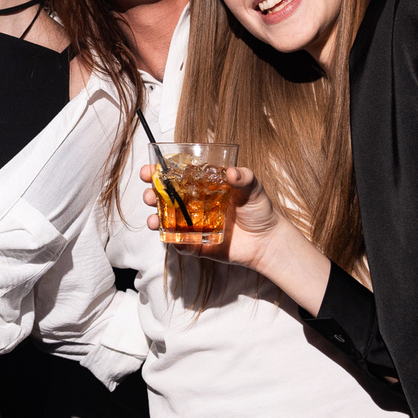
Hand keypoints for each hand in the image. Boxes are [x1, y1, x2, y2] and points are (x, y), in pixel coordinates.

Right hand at [141, 163, 297, 269]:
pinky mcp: (198, 245)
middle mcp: (194, 206)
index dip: (159, 174)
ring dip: (155, 220)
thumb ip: (244, 178)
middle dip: (151, 195)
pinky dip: (175, 243)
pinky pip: (181, 245)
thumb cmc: (260, 211)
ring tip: (153, 220)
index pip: (176, 177)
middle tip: (149, 194)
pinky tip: (173, 240)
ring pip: (167, 222)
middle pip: (165, 199)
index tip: (149, 171)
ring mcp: (194, 226)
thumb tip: (231, 172)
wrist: (268, 241)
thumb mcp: (254, 189)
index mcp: (202, 188)